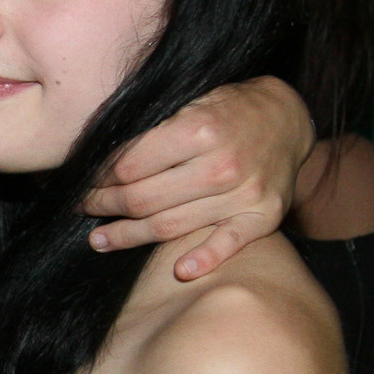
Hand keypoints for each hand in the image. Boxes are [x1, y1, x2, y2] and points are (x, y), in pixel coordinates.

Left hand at [82, 76, 310, 279]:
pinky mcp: (262, 216)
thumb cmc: (227, 109)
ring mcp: (244, 194)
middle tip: (86, 208)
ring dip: (129, 237)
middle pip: (144, 200)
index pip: (130, 166)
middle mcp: (221, 165)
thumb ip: (152, 129)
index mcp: (199, 129)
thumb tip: (100, 157)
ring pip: (170, 226)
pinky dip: (204, 260)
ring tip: (101, 240)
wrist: (287, 118)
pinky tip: (180, 271)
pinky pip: (227, 244)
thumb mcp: (189, 102)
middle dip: (106, 206)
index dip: (101, 177)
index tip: (88, 181)